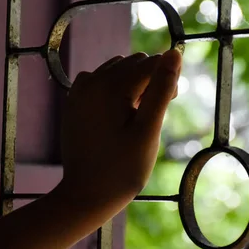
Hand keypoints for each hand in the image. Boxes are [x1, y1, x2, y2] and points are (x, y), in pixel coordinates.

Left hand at [58, 50, 181, 211]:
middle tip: (151, 116)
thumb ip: (162, 89)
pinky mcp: (74, 100)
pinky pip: (101, 80)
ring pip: (118, 69)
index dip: (168, 81)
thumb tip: (174, 53)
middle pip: (135, 63)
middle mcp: (92, 80)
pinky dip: (114, 89)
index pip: (152, 63)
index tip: (170, 105)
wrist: (86, 195)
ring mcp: (80, 90)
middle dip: (150, 81)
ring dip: (133, 84)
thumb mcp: (149, 129)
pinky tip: (118, 114)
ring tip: (136, 117)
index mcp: (111, 86)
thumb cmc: (123, 168)